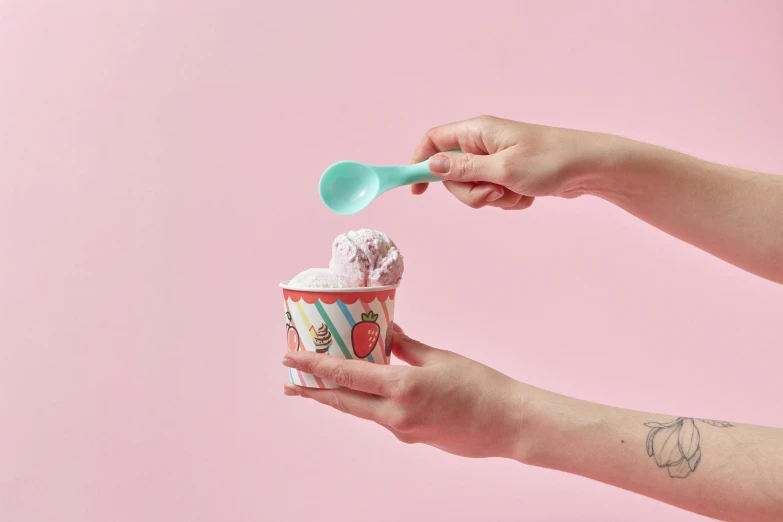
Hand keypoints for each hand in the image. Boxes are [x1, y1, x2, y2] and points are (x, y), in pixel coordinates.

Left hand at [282, 324, 531, 459]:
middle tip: (288, 382)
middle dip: (313, 391)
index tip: (289, 358)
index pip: (346, 375)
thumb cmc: (480, 386)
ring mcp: (402, 430)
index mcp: (402, 388)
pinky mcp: (411, 437)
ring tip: (318, 387)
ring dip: (337, 398)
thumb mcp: (440, 358)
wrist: (508, 424)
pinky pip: (380, 418)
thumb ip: (407, 347)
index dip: (313, 366)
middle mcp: (396, 414)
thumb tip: (386, 332)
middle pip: (342, 401)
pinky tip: (364, 393)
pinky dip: (365, 403)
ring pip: (359, 411)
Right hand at [410, 115, 622, 209]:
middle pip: (452, 173)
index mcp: (477, 131)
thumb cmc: (551, 161)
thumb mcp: (502, 169)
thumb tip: (432, 165)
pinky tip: (528, 195)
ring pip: (473, 188)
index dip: (420, 163)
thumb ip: (464, 168)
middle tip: (493, 193)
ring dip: (492, 199)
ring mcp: (496, 159)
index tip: (417, 190)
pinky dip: (508, 200)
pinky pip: (494, 194)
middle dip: (469, 192)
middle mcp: (483, 142)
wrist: (591, 168)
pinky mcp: (509, 174)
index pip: (433, 140)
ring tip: (517, 192)